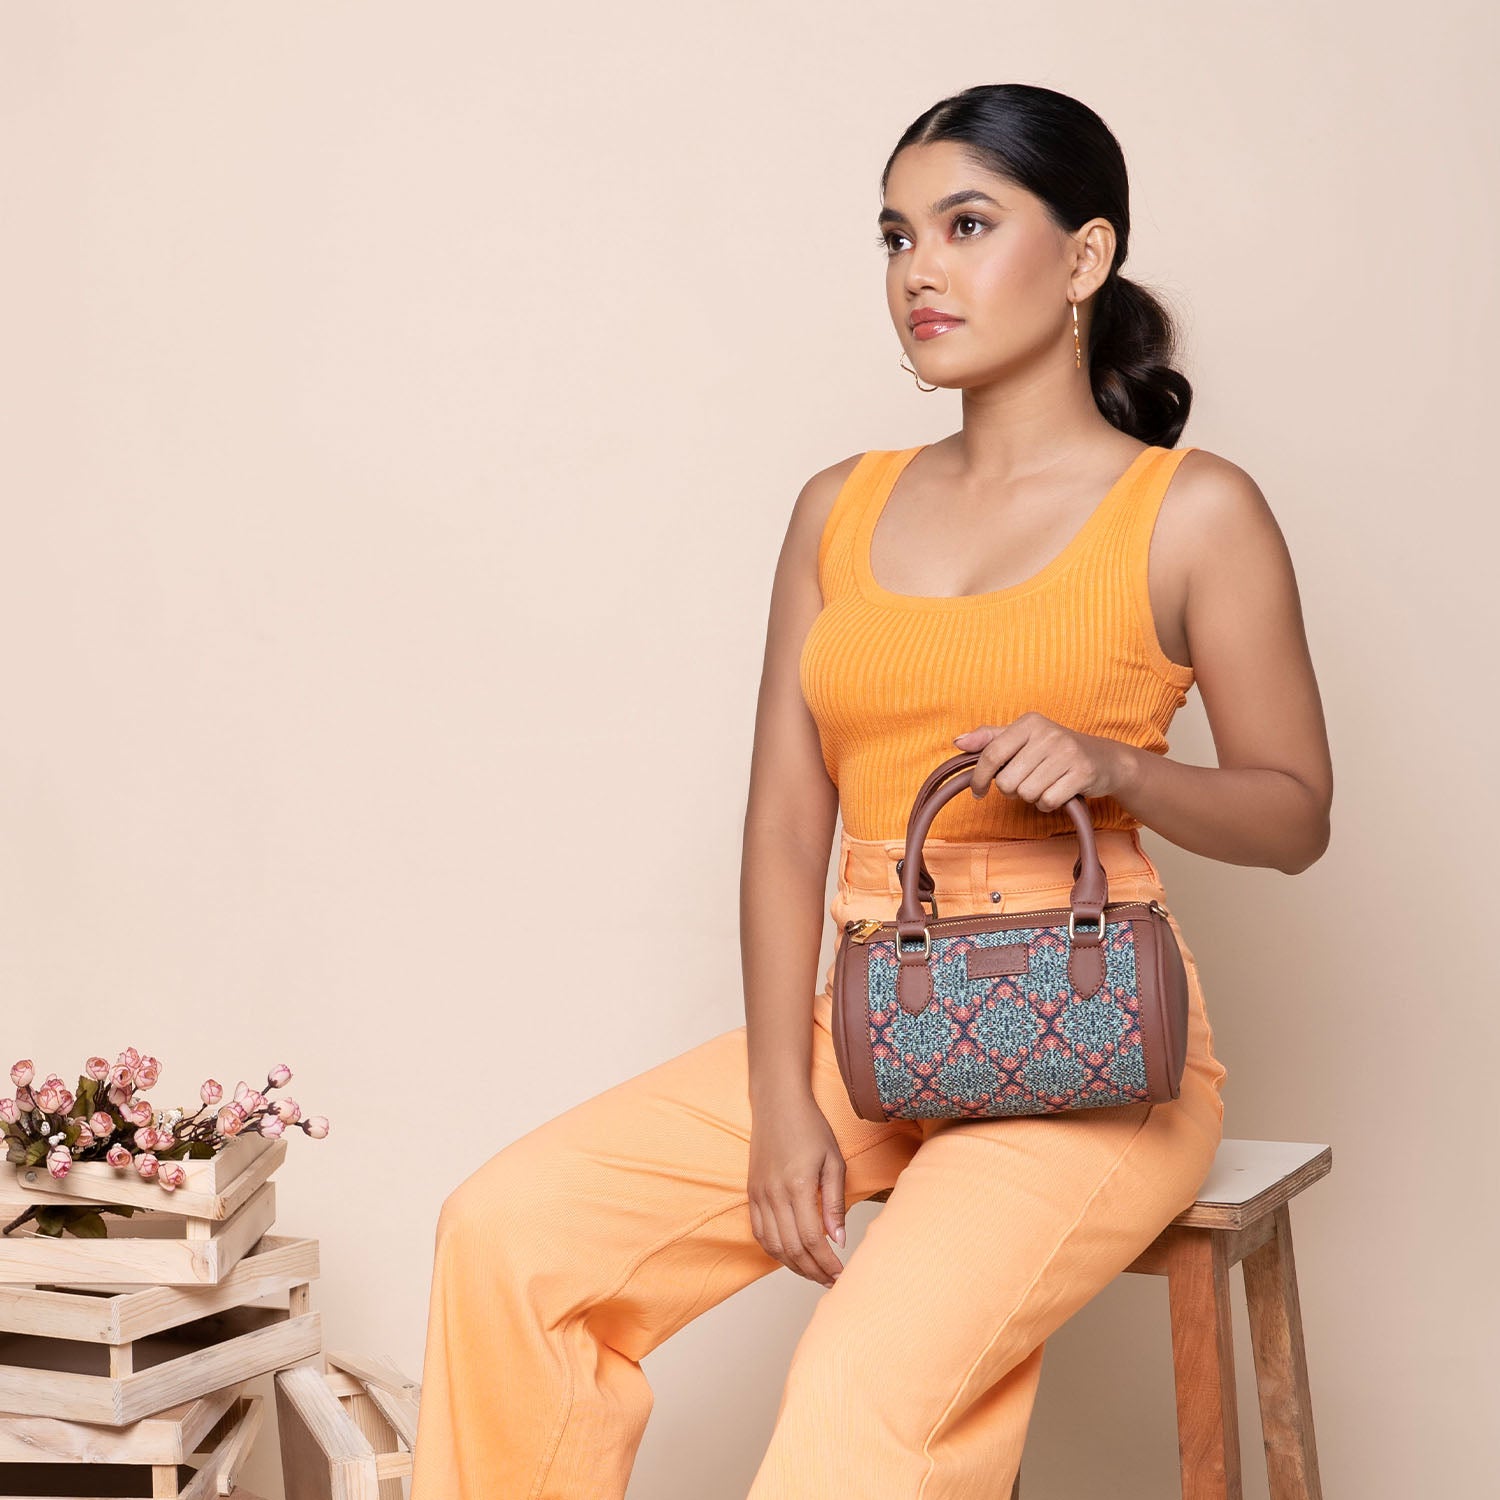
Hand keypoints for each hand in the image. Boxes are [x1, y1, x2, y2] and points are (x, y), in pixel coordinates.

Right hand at [747, 1092, 846, 1288]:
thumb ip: (834, 1202)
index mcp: (797, 1185)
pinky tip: (791, 1256)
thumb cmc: (810, 1128)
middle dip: (813, 1271)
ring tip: (814, 1273)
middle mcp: (773, 1193)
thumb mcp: (833, 1161)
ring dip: (794, 1266)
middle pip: (791, 1248)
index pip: (811, 1239)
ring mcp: (759, 1194)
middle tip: (831, 1281)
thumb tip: (838, 1240)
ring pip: (773, 1245)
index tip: (840, 1274)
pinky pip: (759, 1232)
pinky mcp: (751, 1193)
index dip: (826, 1263)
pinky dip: (774, 1251)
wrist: (777, 1104)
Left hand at [952, 714, 1134, 811]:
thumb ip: (990, 739)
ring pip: (1026, 794)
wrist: (1105, 759)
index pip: (991, 755)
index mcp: (1029, 722)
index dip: (979, 778)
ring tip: (1046, 784)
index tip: (978, 791)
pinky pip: (1048, 802)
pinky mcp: (1082, 773)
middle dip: (1012, 790)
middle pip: (1007, 781)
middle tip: (1026, 782)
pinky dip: (1049, 804)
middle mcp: (1048, 733)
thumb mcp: (1023, 738)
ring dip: (1032, 797)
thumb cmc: (1055, 751)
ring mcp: (1067, 752)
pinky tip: (1058, 792)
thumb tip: (958, 741)